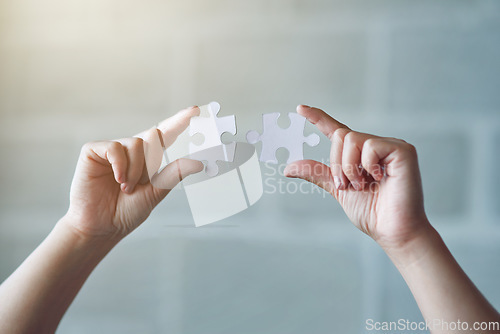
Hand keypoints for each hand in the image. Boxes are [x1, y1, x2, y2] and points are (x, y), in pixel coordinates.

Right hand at [64, 107, 203, 238]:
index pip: (166, 135)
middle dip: (152, 161)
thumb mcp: (155, 193)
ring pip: (137, 142)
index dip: (179, 121)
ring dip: (136, 170)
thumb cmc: (126, 212)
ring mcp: (112, 150)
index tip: (195, 110)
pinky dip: (120, 164)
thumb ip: (172, 176)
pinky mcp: (93, 151)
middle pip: (153, 135)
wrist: (101, 228)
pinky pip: (114, 147)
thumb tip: (196, 163)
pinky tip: (118, 180)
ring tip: (125, 188)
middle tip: (141, 183)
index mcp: (147, 159)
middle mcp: (131, 151)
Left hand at [285, 105, 429, 249]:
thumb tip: (288, 168)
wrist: (392, 231)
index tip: (300, 108)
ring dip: (349, 167)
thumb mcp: (337, 189)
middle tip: (349, 186)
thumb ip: (317, 174)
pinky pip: (370, 146)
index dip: (318, 118)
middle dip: (337, 164)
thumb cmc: (371, 212)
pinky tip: (379, 178)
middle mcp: (375, 145)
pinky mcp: (402, 150)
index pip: (336, 130)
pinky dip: (366, 166)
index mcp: (359, 155)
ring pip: (351, 138)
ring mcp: (390, 145)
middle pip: (341, 135)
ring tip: (363, 185)